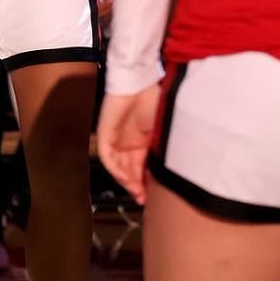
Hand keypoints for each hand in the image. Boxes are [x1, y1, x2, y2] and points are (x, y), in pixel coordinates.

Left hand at [96, 87, 159, 201]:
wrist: (139, 82)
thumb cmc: (156, 100)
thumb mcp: (163, 128)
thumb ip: (164, 147)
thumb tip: (174, 166)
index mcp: (143, 141)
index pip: (143, 166)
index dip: (148, 181)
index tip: (154, 194)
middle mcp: (128, 143)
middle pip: (130, 170)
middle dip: (137, 186)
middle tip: (145, 198)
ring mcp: (116, 140)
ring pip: (118, 167)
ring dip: (127, 181)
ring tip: (137, 193)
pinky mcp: (105, 135)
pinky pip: (108, 158)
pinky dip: (115, 170)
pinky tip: (125, 179)